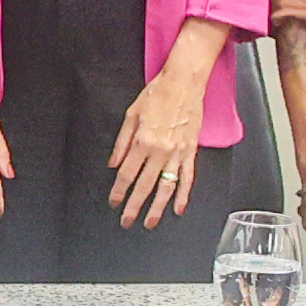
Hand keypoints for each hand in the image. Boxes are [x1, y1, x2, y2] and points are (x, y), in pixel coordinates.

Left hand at [107, 64, 206, 228]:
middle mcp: (160, 150)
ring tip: (150, 223)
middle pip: (144, 185)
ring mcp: (178, 152)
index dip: (119, 191)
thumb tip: (113, 164)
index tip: (113, 202)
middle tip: (127, 221)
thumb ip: (121, 142)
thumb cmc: (157, 94)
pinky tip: (178, 208)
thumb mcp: (131, 115)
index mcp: (142, 141)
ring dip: (158, 207)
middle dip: (134, 206)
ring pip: (166, 187)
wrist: (184, 82)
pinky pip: (187, 177)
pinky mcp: (191, 151)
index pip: (127, 174)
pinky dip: (184, 195)